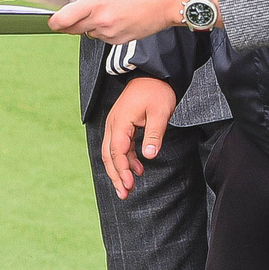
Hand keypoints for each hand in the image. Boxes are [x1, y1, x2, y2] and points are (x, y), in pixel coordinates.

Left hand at [50, 0, 191, 43]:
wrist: (165, 1)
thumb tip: (81, 5)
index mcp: (95, 4)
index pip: (63, 19)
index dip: (54, 22)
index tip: (51, 21)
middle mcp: (100, 21)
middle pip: (73, 29)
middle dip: (70, 24)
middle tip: (74, 16)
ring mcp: (110, 33)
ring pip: (89, 33)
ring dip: (91, 25)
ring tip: (108, 10)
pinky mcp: (120, 41)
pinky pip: (104, 37)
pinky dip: (105, 30)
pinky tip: (117, 18)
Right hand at [101, 78, 177, 197]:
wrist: (152, 75)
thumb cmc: (156, 91)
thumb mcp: (160, 113)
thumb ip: (154, 135)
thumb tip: (149, 157)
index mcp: (120, 121)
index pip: (116, 150)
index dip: (121, 169)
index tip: (129, 184)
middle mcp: (113, 124)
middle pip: (108, 155)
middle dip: (115, 175)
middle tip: (124, 194)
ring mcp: (116, 125)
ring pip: (111, 152)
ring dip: (119, 170)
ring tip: (129, 187)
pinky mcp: (122, 126)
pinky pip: (119, 146)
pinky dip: (126, 159)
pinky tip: (137, 169)